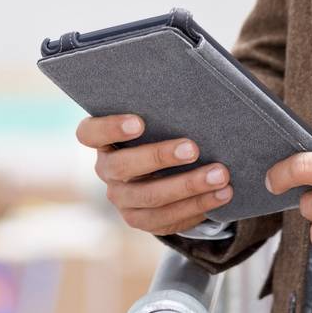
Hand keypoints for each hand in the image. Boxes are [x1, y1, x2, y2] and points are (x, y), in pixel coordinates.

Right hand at [76, 114, 234, 234]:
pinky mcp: (140, 220)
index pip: (90, 133)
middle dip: (161, 157)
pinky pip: (167, 218)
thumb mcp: (155, 122)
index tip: (138, 122)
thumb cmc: (159, 134)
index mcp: (102, 141)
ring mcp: (122, 199)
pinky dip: (198, 205)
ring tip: (220, 175)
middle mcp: (106, 171)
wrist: (159, 173)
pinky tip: (221, 195)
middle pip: (124, 167)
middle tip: (194, 148)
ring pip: (150, 197)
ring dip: (189, 186)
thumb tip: (198, 92)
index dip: (110, 128)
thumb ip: (161, 113)